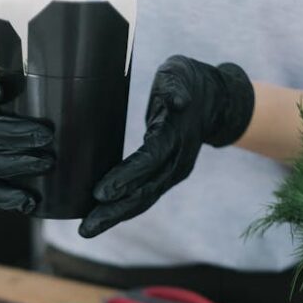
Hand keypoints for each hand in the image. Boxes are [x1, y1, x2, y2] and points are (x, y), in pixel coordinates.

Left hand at [79, 55, 254, 237]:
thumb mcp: (181, 73)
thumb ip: (176, 86)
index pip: (148, 161)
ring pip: (144, 200)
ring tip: (88, 229)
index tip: (100, 193)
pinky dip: (123, 209)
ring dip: (115, 216)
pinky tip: (101, 219)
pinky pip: (144, 196)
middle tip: (86, 227)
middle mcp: (177, 161)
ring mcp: (173, 172)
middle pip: (144, 191)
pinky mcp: (166, 176)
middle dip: (114, 211)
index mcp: (176, 136)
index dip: (125, 178)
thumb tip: (178, 101)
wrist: (217, 101)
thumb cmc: (190, 82)